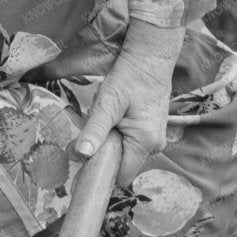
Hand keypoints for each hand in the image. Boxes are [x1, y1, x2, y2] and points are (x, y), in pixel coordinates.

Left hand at [73, 20, 182, 184]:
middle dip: (103, 157)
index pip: (120, 176)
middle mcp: (154, 146)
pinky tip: (113, 123)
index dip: (100, 173)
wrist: (150, 60)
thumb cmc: (129, 79)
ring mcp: (156, 140)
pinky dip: (118, 138)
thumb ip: (94, 131)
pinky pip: (130, 145)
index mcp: (145, 143)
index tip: (81, 166)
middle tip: (87, 139)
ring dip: (110, 146)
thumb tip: (80, 155)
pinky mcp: (152, 133)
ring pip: (125, 155)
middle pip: (122, 166)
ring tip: (103, 124)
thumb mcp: (107, 104)